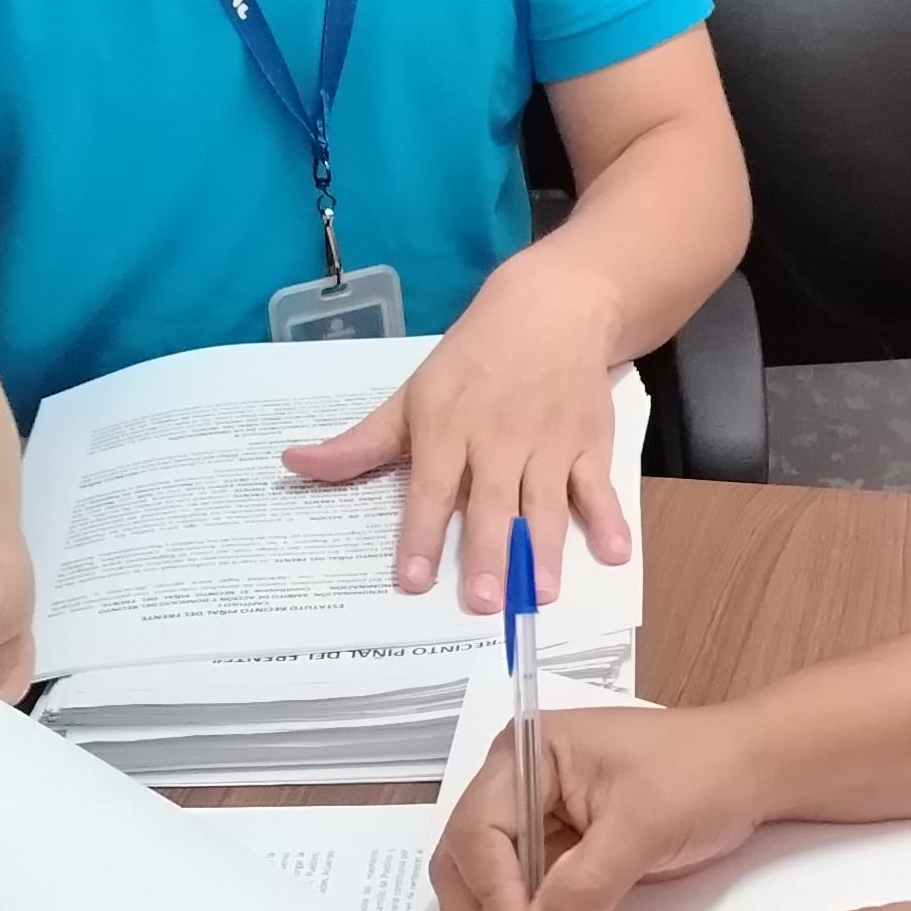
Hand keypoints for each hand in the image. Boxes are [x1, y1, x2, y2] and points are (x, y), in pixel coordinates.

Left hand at [280, 252, 631, 610]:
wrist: (553, 307)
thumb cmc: (473, 358)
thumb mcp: (413, 394)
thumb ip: (362, 443)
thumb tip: (296, 465)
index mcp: (448, 428)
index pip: (430, 488)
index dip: (419, 534)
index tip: (411, 580)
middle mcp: (498, 438)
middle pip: (492, 503)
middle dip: (489, 553)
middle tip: (484, 602)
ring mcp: (549, 442)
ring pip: (546, 502)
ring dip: (547, 549)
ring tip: (544, 594)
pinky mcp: (591, 441)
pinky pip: (600, 486)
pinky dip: (610, 519)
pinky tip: (614, 553)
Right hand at [430, 705, 779, 910]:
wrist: (755, 771)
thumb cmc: (701, 775)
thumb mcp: (642, 828)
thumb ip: (583, 887)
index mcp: (526, 755)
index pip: (477, 832)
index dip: (491, 894)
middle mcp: (518, 783)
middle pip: (469, 861)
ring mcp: (541, 817)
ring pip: (502, 888)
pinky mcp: (566, 848)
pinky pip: (540, 897)